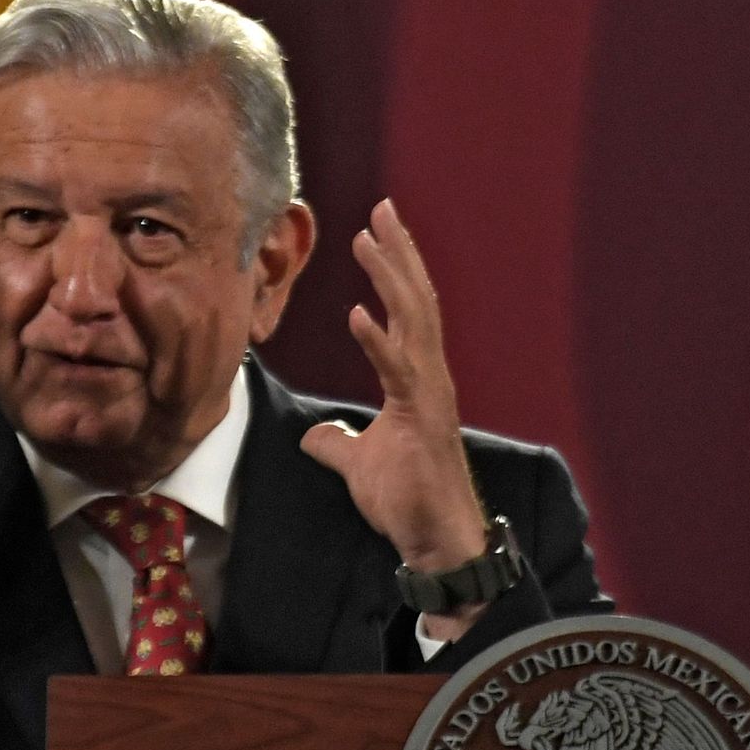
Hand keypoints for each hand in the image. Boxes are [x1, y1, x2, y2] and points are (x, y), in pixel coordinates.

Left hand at [300, 200, 490, 633]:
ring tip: (369, 238)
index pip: (407, 310)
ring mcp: (430, 395)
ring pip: (415, 323)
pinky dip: (379, 342)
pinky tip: (358, 314)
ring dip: (391, 278)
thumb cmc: (406, 502)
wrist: (434, 542)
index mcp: (416, 378)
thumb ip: (338, 443)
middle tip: (381, 207)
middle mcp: (430, 377)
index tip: (376, 228)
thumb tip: (315, 434)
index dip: (393, 268)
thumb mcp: (359, 464)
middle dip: (399, 252)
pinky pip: (400, 373)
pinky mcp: (423, 421)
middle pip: (416, 300)